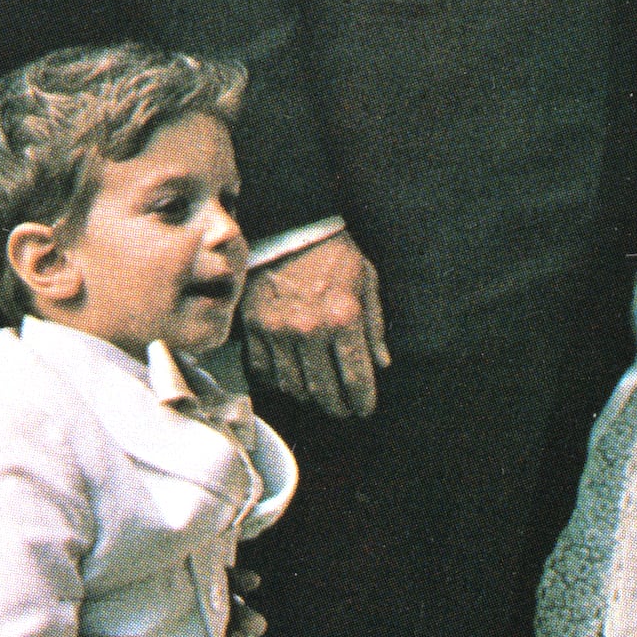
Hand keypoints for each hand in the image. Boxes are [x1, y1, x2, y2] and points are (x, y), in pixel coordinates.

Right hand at [242, 235, 385, 421]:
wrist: (288, 226)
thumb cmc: (333, 252)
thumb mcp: (366, 280)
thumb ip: (374, 326)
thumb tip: (381, 363)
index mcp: (343, 317)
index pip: (356, 376)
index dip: (362, 400)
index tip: (364, 409)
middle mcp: (310, 329)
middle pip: (324, 390)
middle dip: (337, 406)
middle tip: (343, 410)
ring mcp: (278, 330)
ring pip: (294, 386)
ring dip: (309, 396)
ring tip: (318, 395)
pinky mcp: (254, 327)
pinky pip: (265, 371)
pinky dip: (278, 381)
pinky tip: (290, 379)